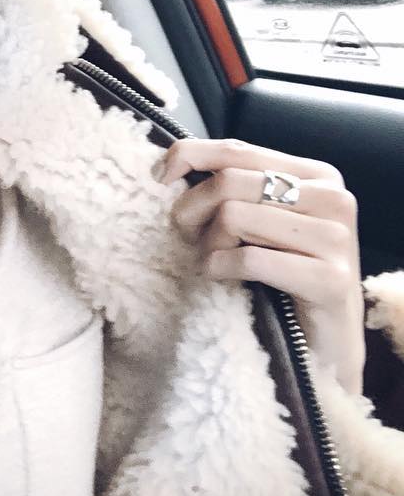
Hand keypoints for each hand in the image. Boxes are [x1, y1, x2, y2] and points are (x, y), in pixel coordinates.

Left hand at [156, 138, 365, 394]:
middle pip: (229, 182)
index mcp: (316, 175)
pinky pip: (247, 259)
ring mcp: (337, 239)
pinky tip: (223, 278)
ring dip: (208, 244)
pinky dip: (221, 269)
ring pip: (233, 216)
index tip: (159, 178)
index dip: (188, 157)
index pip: (237, 149)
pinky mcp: (331, 280)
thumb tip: (171, 161)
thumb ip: (231, 184)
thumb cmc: (281, 275)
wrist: (323, 346)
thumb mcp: (258, 219)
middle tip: (188, 237)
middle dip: (192, 210)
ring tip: (214, 260)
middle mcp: (333, 198)